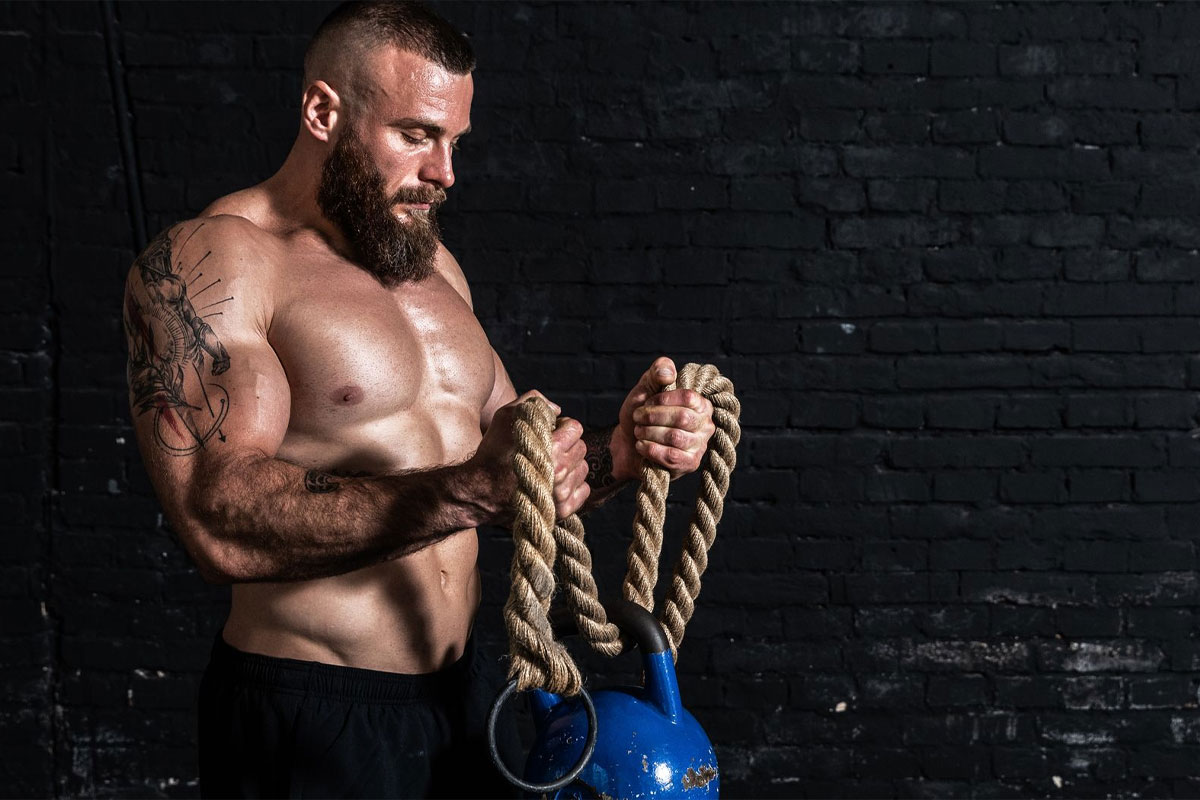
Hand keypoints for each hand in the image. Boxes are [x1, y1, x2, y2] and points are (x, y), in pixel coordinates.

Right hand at [472, 391, 590, 522]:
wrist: (480, 491)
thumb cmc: (492, 452)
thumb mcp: (506, 415)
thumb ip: (535, 401)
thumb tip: (558, 411)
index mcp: (552, 447)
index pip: (576, 429)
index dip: (562, 426)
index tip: (549, 432)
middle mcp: (560, 472)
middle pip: (581, 448)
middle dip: (567, 445)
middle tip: (547, 449)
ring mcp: (562, 494)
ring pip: (582, 469)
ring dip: (571, 465)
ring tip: (549, 467)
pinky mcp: (562, 510)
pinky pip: (583, 491)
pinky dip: (574, 485)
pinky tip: (555, 482)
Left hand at [614, 357, 715, 480]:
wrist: (628, 444)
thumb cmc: (641, 414)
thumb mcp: (645, 388)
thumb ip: (657, 372)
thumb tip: (669, 373)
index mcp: (701, 404)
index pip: (688, 397)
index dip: (663, 399)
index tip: (647, 402)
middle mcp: (706, 424)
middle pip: (682, 418)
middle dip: (653, 417)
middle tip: (637, 418)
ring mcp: (700, 446)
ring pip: (675, 437)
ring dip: (649, 433)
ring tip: (638, 431)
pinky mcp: (690, 464)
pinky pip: (672, 456)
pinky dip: (651, 449)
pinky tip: (641, 445)